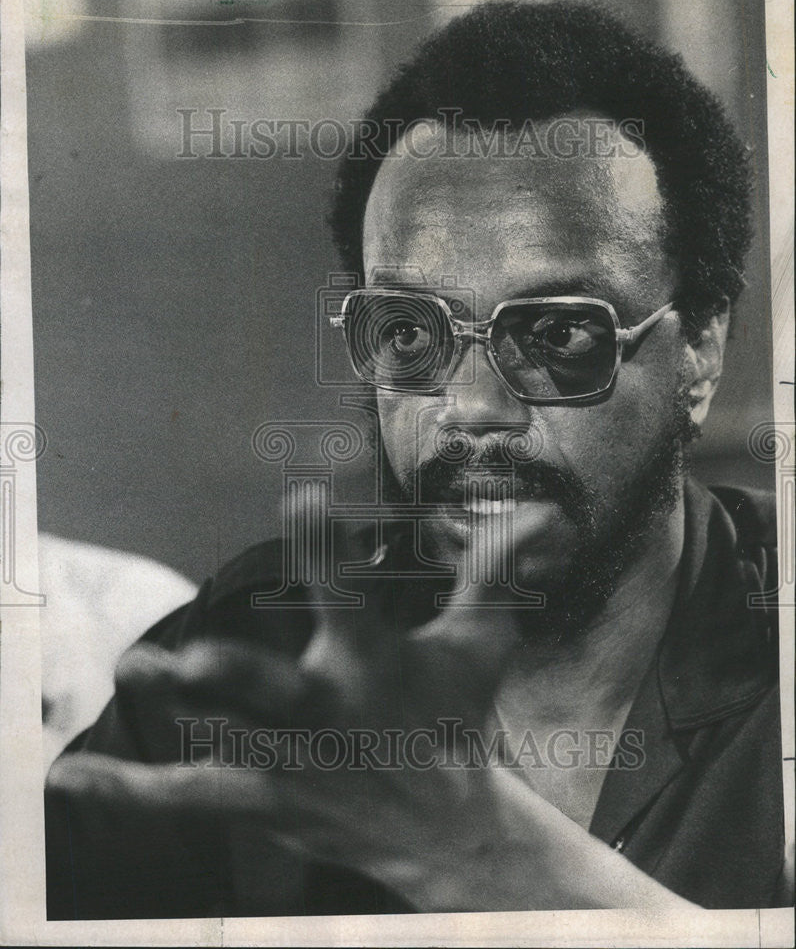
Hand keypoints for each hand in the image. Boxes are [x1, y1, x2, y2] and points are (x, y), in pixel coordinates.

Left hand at [46, 518, 698, 911]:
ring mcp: (290, 762)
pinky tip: (73, 776)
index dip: (329, 547)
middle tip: (189, 655)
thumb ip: (490, 575)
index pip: (352, 597)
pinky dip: (132, 788)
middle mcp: (327, 714)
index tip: (304, 498)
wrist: (444, 827)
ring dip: (179, 712)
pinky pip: (189, 794)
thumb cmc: (452, 720)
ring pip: (224, 740)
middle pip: (276, 695)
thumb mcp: (478, 645)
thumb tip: (534, 516)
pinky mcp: (263, 799)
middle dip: (234, 676)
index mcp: (376, 665)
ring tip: (133, 672)